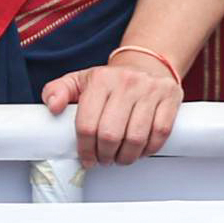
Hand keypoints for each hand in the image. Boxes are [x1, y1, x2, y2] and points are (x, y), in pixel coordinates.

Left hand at [40, 53, 181, 163]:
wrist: (146, 63)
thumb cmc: (110, 79)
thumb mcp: (80, 80)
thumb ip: (58, 91)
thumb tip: (52, 106)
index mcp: (100, 80)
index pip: (87, 124)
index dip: (85, 148)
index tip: (87, 159)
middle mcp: (126, 83)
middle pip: (110, 134)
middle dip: (105, 155)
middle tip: (103, 160)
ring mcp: (151, 90)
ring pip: (136, 138)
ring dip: (126, 157)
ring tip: (120, 158)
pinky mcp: (171, 98)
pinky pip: (160, 134)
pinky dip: (149, 149)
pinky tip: (140, 151)